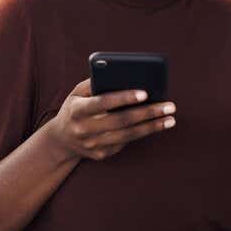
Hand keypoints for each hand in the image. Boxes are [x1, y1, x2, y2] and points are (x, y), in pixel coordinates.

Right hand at [45, 78, 176, 161]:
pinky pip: (126, 143)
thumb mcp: (77, 93)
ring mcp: (93, 145)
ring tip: (170, 118)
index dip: (124, 98)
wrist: (61, 140)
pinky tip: (156, 125)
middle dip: (148, 113)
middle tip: (169, 106)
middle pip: (121, 121)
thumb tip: (121, 76)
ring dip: (152, 127)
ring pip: (128, 135)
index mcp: (77, 110)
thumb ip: (94, 83)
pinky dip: (142, 133)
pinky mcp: (102, 155)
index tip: (145, 93)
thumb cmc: (75, 108)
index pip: (103, 102)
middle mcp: (84, 129)